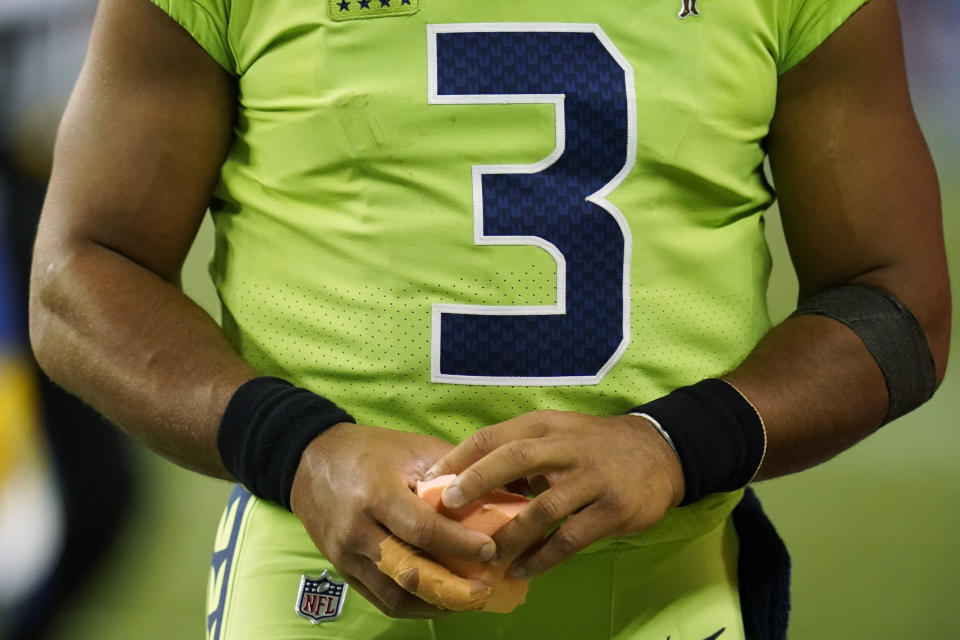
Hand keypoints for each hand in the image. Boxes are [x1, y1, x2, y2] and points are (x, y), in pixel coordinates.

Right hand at [290, 423, 496, 617]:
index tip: (491, 549)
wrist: (310, 461)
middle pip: (409, 573)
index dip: (459, 544)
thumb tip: (499, 491)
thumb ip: (454, 470)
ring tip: (470, 599)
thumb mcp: (412, 448)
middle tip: (486, 589)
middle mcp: (357, 530)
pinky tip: (442, 601)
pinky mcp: (343, 570)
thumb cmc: (370, 451)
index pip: (422, 529)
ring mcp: (346, 555)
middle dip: (453, 588)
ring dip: (437, 603)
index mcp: (376, 493)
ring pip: (396, 595)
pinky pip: (382, 600)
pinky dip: (415, 606)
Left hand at [424, 410, 684, 578]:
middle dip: (476, 482)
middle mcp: (567, 447)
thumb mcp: (558, 434)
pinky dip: (544, 557)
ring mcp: (592, 478)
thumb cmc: (594, 445)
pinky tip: (524, 570)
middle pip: (513, 459)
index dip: (460, 456)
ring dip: (510, 534)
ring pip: (542, 508)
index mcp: (546, 425)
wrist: (659, 452)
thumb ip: (519, 452)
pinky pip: (571, 538)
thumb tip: (466, 482)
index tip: (429, 479)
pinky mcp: (613, 509)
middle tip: (445, 508)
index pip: (494, 435)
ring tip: (485, 554)